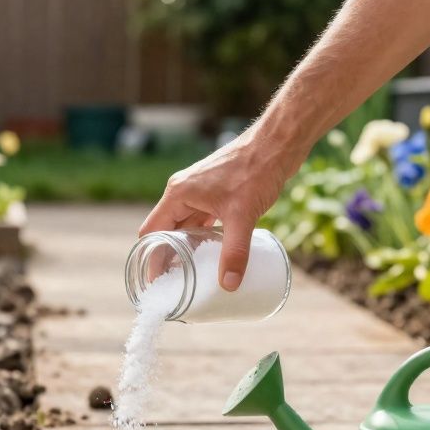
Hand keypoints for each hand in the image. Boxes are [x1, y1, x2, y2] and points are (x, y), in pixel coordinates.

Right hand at [140, 133, 293, 290]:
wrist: (277, 144)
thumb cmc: (255, 170)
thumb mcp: (242, 216)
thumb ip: (234, 252)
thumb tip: (229, 285)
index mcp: (178, 194)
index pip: (151, 231)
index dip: (151, 258)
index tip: (159, 282)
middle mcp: (183, 192)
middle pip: (166, 230)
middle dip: (169, 257)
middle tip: (176, 284)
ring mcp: (199, 192)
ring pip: (185, 226)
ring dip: (187, 248)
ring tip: (192, 274)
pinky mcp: (216, 193)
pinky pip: (202, 220)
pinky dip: (203, 237)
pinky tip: (213, 253)